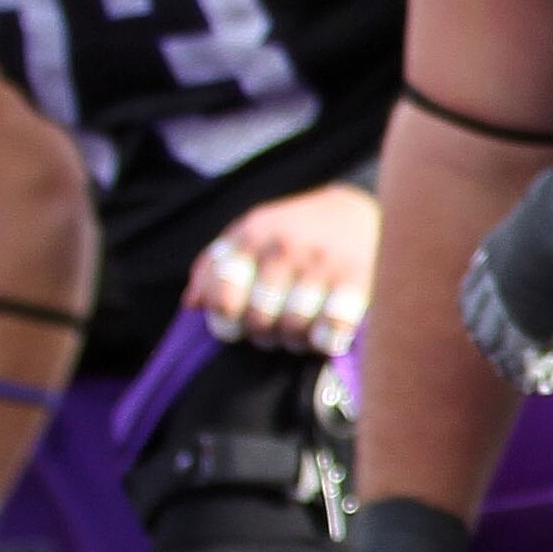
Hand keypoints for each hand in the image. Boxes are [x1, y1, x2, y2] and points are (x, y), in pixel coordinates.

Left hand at [190, 185, 379, 352]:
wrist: (358, 210)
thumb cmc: (293, 231)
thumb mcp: (250, 234)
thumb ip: (215, 266)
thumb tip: (193, 304)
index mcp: (252, 234)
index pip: (223, 292)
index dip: (224, 321)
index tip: (234, 326)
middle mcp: (285, 246)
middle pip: (258, 318)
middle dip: (262, 334)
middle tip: (271, 331)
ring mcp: (322, 262)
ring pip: (293, 328)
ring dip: (293, 341)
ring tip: (297, 334)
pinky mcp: (359, 278)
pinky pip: (330, 329)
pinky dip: (324, 341)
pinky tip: (324, 334)